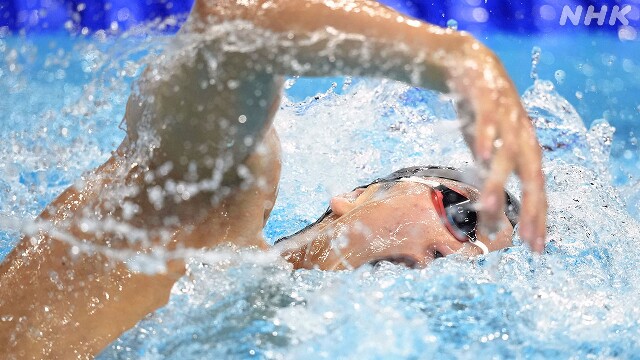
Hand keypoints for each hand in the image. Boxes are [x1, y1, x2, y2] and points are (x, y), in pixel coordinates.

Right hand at [450, 39, 546, 252]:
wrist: (476, 70)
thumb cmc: (485, 120)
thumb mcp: (488, 157)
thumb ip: (492, 185)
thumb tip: (492, 222)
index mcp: (527, 152)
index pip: (538, 192)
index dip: (538, 219)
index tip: (536, 248)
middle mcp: (523, 138)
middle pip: (531, 178)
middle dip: (531, 210)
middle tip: (525, 238)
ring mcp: (507, 120)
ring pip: (506, 156)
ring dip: (498, 182)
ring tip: (488, 206)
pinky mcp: (488, 102)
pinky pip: (487, 123)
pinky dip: (486, 139)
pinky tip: (482, 156)